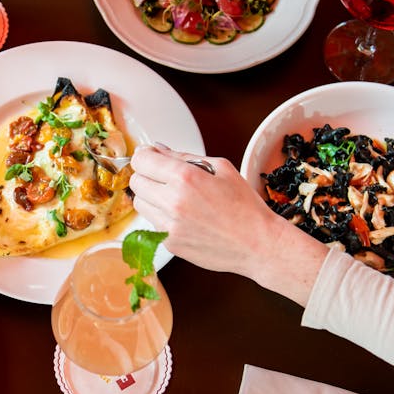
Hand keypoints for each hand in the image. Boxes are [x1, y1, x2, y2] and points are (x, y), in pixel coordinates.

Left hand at [128, 145, 324, 305]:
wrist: (257, 243)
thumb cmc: (244, 205)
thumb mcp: (221, 168)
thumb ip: (184, 157)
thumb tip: (158, 150)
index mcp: (185, 178)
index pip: (142, 160)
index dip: (145, 155)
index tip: (151, 156)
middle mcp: (172, 202)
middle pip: (136, 181)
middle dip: (147, 175)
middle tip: (164, 177)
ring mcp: (169, 226)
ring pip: (140, 203)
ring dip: (151, 196)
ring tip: (175, 197)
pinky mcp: (169, 244)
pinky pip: (152, 223)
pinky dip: (161, 217)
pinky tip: (183, 216)